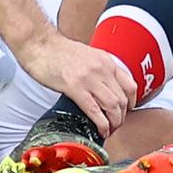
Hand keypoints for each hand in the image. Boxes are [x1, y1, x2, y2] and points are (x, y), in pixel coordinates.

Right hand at [21, 31, 137, 137]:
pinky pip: (94, 110)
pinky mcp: (74, 87)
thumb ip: (99, 70)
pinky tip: (100, 130)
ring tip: (109, 130)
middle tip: (116, 125)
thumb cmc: (58, 49)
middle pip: (123, 99)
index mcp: (106, 61)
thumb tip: (103, 88)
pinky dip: (101, 124)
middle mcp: (102, 69)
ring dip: (114, 123)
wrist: (39, 42)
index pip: (130, 85)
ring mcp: (89, 78)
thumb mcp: (88, 55)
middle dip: (122, 117)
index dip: (132, 103)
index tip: (127, 111)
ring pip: (112, 106)